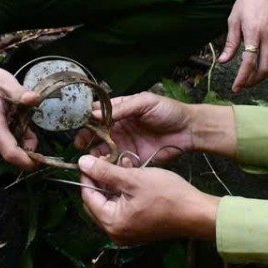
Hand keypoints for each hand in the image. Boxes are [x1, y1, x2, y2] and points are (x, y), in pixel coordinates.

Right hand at [0, 56, 40, 169]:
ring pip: (2, 146)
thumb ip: (20, 93)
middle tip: (33, 131)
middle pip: (9, 151)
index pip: (10, 153)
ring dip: (15, 140)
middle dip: (25, 147)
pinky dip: (6, 136)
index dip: (26, 161)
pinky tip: (9, 119)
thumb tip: (36, 99)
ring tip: (21, 121)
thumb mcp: (4, 83)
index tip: (40, 162)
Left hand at [77, 155, 219, 244]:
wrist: (196, 212)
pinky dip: (123, 193)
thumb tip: (82, 162)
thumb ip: (106, 171)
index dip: (88, 175)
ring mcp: (127, 233)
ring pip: (110, 204)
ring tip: (123, 165)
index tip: (90, 157)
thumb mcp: (134, 178)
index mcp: (111, 223)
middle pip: (97, 202)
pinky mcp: (138, 229)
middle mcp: (115, 233)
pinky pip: (122, 210)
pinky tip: (132, 177)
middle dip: (100, 180)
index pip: (88, 196)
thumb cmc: (166, 194)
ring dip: (113, 184)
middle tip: (107, 160)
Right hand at [79, 92, 193, 163]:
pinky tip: (111, 165)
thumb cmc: (167, 111)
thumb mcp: (144, 102)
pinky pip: (117, 163)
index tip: (79, 126)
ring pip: (104, 150)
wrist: (188, 130)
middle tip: (81, 145)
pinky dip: (112, 165)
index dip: (87, 120)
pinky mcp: (133, 159)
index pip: (98, 114)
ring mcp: (125, 144)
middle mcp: (119, 128)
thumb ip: (122, 108)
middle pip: (97, 134)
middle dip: (87, 139)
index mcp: (121, 111)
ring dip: (97, 154)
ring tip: (93, 158)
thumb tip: (94, 114)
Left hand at [220, 0, 267, 91]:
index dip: (242, 78)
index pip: (249, 62)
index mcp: (254, 31)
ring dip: (263, 75)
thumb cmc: (246, 0)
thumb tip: (223, 62)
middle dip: (253, 81)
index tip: (235, 88)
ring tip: (251, 79)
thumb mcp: (233, 20)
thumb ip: (231, 42)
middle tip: (243, 86)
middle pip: (265, 68)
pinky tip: (261, 66)